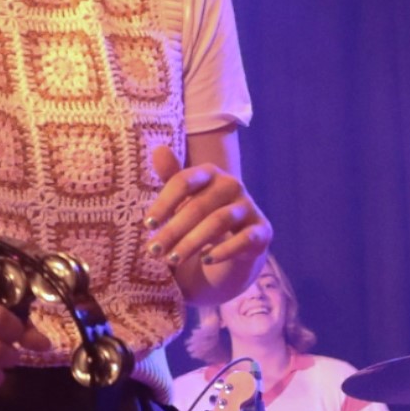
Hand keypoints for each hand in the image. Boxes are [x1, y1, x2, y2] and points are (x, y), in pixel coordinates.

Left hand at [145, 143, 272, 303]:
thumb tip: (159, 149)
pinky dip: (223, 251)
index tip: (147, 224)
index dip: (164, 203)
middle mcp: (232, 185)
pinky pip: (244, 239)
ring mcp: (249, 208)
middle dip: (173, 230)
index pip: (184, 182)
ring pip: (219, 222)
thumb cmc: (203, 214)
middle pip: (198, 206)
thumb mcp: (184, 197)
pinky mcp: (262, 231)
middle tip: (154, 250)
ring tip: (173, 259)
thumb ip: (171, 176)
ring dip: (192, 242)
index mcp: (210, 173)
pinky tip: (205, 261)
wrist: (238, 240)